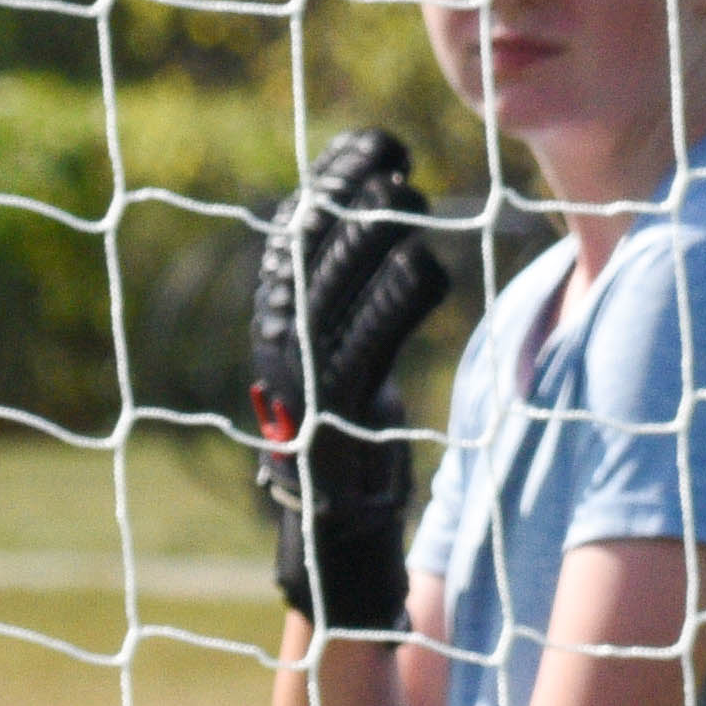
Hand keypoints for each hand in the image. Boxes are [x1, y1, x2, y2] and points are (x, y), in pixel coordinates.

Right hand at [250, 127, 461, 629]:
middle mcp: (276, 355)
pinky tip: (428, 263)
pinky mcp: (330, 424)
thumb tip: (380, 245)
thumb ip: (356, 316)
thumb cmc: (357, 462)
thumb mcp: (355, 371)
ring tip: (409, 190)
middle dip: (346, 197)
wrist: (338, 560)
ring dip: (369, 235)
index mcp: (278, 334)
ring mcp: (298, 389)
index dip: (331, 184)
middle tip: (392, 156)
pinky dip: (393, 302)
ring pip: (328, 291)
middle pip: (304, 255)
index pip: (295, 237)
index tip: (374, 144)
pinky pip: (362, 347)